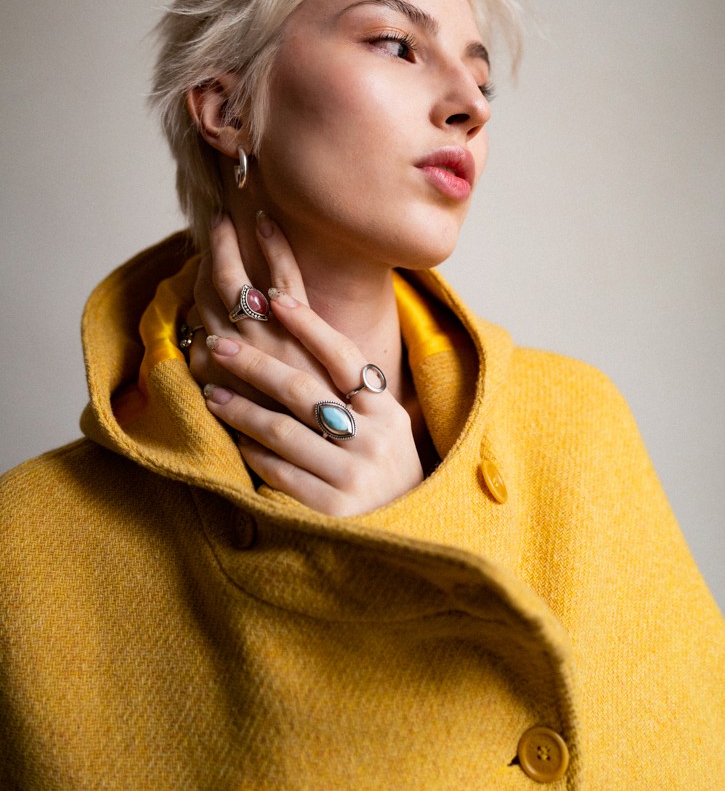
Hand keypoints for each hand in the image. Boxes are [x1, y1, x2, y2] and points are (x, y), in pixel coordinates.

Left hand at [189, 215, 424, 516]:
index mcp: (386, 410)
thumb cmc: (384, 465)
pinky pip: (280, 472)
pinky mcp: (331, 510)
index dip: (308, 323)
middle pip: (303, 389)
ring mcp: (353, 475)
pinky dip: (253, 453)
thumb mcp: (385, 424)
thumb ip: (352, 390)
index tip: (272, 296)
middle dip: (254, 362)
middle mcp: (373, 438)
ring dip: (241, 409)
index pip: (343, 355)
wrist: (408, 532)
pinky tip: (235, 439)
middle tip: (218, 341)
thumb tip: (300, 335)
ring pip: (283, 431)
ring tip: (212, 392)